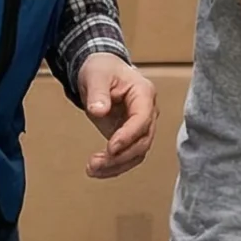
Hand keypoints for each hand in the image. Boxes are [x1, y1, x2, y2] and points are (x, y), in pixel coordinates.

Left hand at [77, 53, 159, 179]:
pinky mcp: (130, 137)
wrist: (102, 71)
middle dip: (121, 156)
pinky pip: (128, 156)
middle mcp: (147, 112)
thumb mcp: (96, 75)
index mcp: (144, 93)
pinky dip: (114, 167)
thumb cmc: (102, 69)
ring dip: (117, 166)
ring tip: (92, 170)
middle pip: (143, 141)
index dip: (129, 136)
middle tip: (95, 163)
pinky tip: (97, 171)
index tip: (110, 147)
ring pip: (137, 153)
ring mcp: (141, 126)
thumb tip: (99, 111)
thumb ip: (98, 93)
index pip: (143, 119)